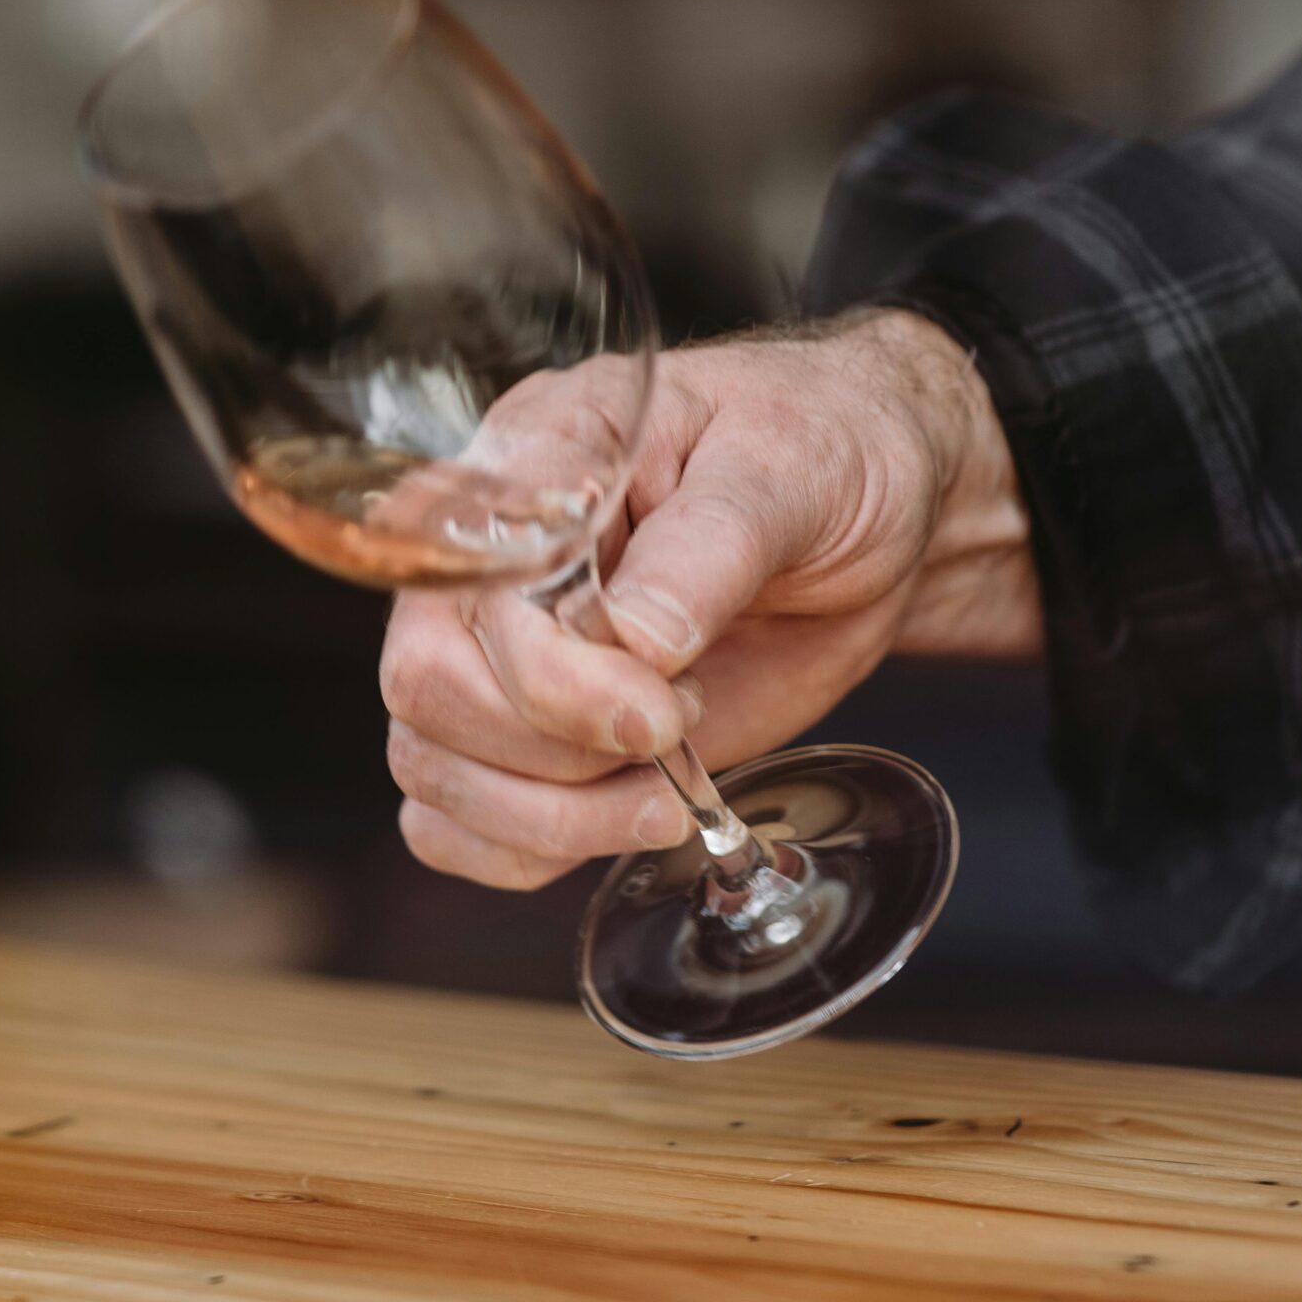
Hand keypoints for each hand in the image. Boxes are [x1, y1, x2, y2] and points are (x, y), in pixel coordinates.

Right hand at [379, 311, 1040, 889]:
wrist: (873, 518)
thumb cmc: (825, 457)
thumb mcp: (794, 470)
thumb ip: (712, 543)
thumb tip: (637, 638)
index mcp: (539, 452)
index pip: (473, 586)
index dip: (550, 676)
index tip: (663, 712)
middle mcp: (490, 551)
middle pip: (428, 686)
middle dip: (558, 756)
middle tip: (681, 734)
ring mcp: (498, 644)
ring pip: (432, 765)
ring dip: (553, 817)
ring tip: (670, 793)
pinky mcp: (528, 727)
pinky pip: (451, 819)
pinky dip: (526, 850)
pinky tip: (623, 819)